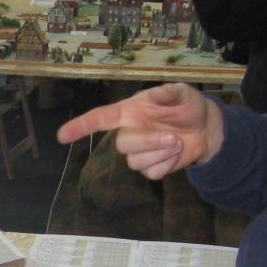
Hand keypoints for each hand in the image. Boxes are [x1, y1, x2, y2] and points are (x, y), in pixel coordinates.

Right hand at [57, 83, 224, 179]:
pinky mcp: (150, 168)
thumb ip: (168, 93)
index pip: (99, 119)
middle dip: (148, 143)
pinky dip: (169, 164)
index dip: (80, 126)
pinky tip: (176, 153)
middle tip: (173, 138)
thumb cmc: (186, 106)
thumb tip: (156, 94)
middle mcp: (129, 132)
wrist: (204, 128)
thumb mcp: (181, 93)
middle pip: (122, 145)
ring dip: (163, 153)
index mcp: (128, 112)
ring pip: (137, 162)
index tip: (62, 136)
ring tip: (178, 141)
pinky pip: (153, 173)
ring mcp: (138, 152)